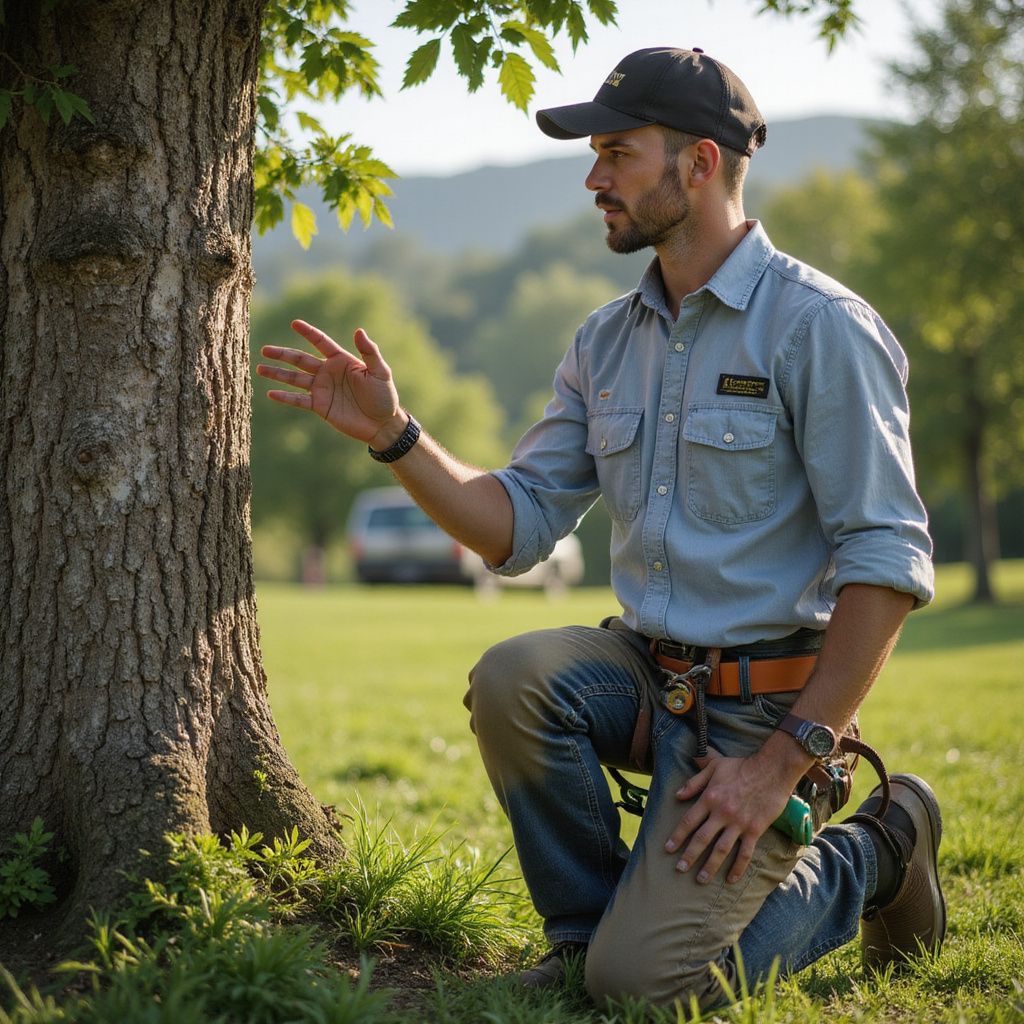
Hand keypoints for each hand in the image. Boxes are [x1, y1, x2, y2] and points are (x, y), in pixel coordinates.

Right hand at [257, 320, 400, 443]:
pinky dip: (285, 397)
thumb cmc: (384, 396)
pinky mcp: (320, 406)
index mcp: (341, 360)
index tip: (295, 323)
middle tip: (265, 350)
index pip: (321, 342)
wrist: (382, 424)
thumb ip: (369, 352)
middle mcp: (328, 373)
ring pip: (295, 379)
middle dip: (282, 354)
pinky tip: (270, 393)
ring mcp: (322, 389)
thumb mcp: (380, 372)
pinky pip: (299, 400)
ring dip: (278, 374)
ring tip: (259, 368)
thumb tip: (358, 330)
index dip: (308, 333)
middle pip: (300, 360)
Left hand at [663, 751, 791, 884]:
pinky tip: (731, 880)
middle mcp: (721, 813)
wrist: (771, 769)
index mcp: (710, 798)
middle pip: (701, 839)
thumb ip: (694, 782)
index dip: (677, 836)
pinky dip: (737, 868)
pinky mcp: (755, 830)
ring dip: (710, 866)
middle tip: (679, 869)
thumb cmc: (741, 766)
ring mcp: (739, 823)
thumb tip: (677, 795)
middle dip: (689, 855)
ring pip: (721, 849)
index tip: (667, 849)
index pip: (688, 821)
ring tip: (700, 879)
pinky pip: (745, 853)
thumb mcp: (714, 766)